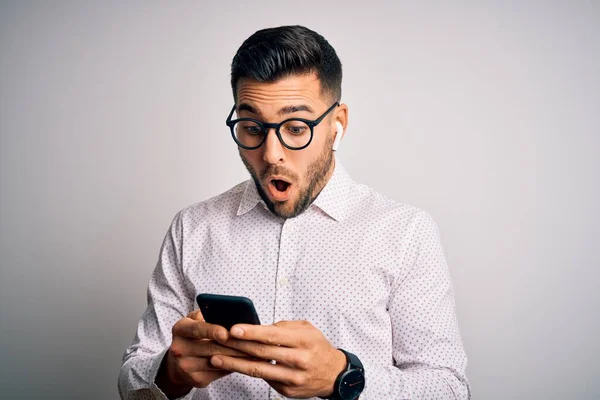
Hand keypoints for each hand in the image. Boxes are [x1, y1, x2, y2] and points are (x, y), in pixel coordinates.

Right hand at [155, 310, 249, 397]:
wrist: (178, 363)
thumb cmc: (194, 335)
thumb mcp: (196, 320)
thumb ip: (208, 314)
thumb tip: (230, 314)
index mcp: (180, 329)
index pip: (197, 329)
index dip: (212, 331)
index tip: (226, 333)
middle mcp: (179, 348)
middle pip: (210, 347)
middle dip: (233, 345)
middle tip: (251, 341)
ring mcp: (186, 366)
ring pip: (217, 361)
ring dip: (237, 356)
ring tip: (253, 351)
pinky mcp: (196, 380)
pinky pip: (219, 372)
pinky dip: (234, 366)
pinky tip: (246, 361)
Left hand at [210, 320, 346, 398]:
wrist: (334, 374)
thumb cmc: (317, 347)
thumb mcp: (306, 329)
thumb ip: (284, 327)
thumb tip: (258, 327)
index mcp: (303, 341)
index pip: (272, 336)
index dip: (251, 332)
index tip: (234, 329)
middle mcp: (299, 360)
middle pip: (262, 353)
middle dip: (238, 346)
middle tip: (219, 340)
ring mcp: (293, 378)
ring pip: (258, 370)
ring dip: (234, 363)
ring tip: (217, 357)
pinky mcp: (287, 390)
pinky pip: (264, 379)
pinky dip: (248, 372)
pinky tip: (234, 366)